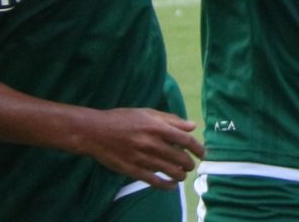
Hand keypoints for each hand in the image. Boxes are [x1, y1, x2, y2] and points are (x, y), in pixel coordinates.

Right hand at [76, 107, 204, 187]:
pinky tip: (171, 185)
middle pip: (181, 158)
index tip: (203, 153)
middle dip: (190, 163)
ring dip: (181, 175)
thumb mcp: (147, 113)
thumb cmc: (122, 119)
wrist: (95, 132)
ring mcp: (142, 158)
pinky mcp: (133, 171)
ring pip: (171, 172)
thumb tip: (192, 126)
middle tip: (191, 164)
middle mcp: (152, 143)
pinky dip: (167, 185)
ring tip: (182, 174)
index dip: (198, 148)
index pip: (186, 140)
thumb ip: (171, 120)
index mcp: (157, 127)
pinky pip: (155, 182)